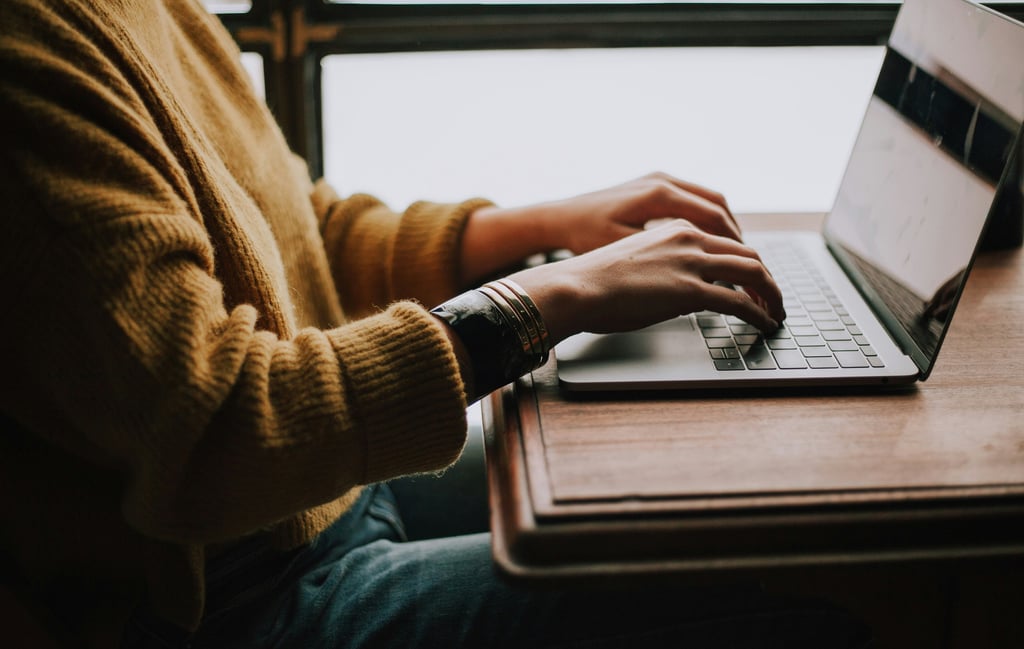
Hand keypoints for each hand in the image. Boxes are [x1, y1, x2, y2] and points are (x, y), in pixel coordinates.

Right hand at [508, 219, 784, 344]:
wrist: (575, 286)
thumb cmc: (593, 280)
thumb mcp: (635, 262)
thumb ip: (664, 267)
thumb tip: (679, 291)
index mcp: (675, 228)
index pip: (726, 241)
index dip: (746, 262)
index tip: (753, 280)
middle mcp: (689, 238)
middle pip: (747, 253)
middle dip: (767, 278)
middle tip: (773, 298)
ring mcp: (691, 262)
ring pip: (753, 272)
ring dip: (771, 294)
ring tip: (776, 312)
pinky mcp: (691, 290)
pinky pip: (740, 301)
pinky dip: (760, 313)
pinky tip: (765, 324)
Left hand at [538, 171, 741, 254]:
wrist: (558, 218)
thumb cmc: (585, 237)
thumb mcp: (625, 251)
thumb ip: (664, 259)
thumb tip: (703, 276)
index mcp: (659, 195)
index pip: (714, 218)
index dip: (734, 246)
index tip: (747, 268)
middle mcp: (663, 181)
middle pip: (718, 206)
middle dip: (737, 237)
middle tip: (750, 264)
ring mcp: (658, 179)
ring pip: (709, 200)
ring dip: (725, 227)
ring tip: (736, 255)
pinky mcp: (653, 184)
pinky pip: (693, 199)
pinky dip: (708, 219)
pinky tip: (710, 242)